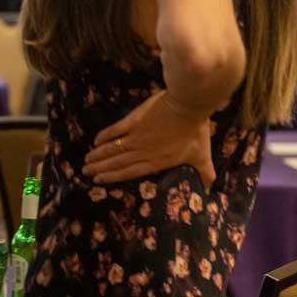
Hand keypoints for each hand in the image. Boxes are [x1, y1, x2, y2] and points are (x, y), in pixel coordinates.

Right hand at [82, 91, 215, 189]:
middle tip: (86, 171)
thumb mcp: (202, 156)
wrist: (189, 106)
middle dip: (101, 168)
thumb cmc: (196, 132)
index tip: (99, 181)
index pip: (131, 172)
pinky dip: (105, 136)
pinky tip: (96, 141)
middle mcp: (143, 151)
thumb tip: (210, 190)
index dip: (114, 177)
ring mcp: (137, 136)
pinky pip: (116, 131)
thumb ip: (205, 173)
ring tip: (87, 160)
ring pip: (113, 149)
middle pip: (118, 162)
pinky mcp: (134, 121)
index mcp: (157, 161)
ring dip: (99, 155)